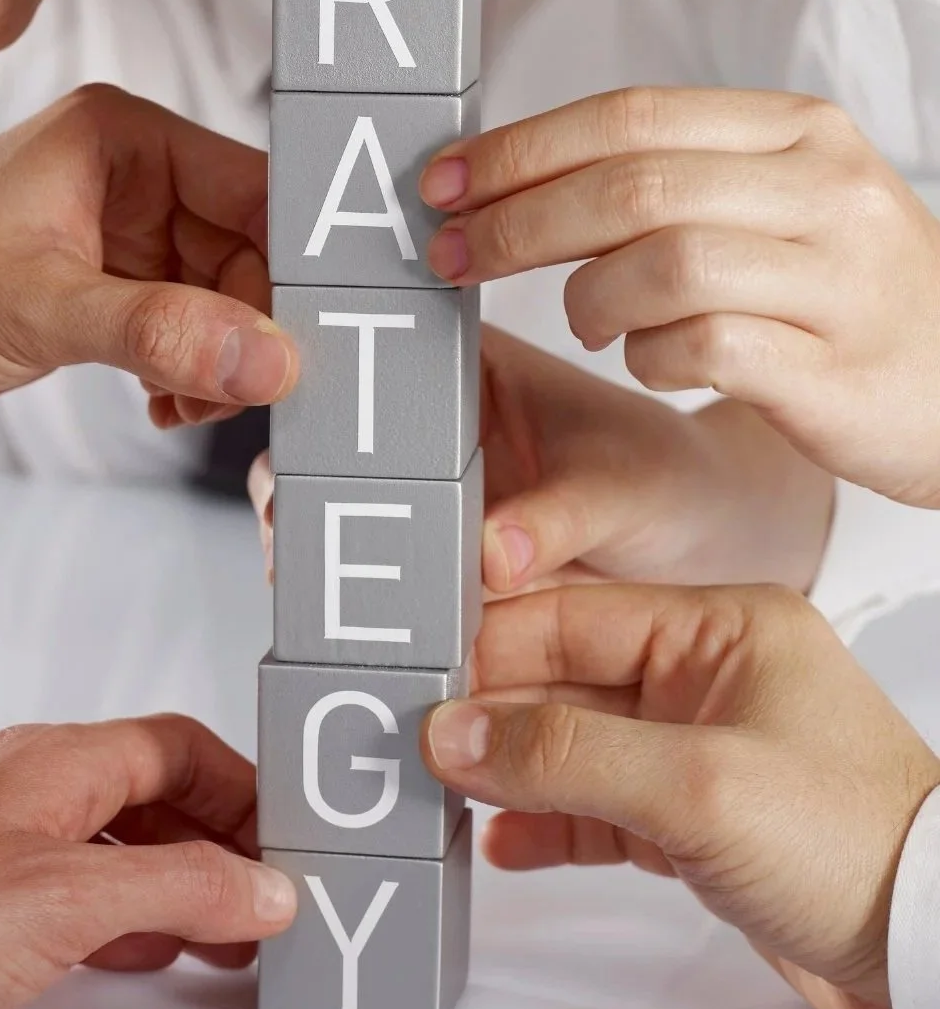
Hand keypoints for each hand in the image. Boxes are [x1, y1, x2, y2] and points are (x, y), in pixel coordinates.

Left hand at [0, 82, 297, 439]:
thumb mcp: (38, 308)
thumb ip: (158, 330)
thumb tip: (268, 356)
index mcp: (121, 139)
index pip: (251, 186)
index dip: (293, 256)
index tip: (322, 325)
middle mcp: (130, 179)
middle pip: (248, 250)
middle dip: (253, 325)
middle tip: (248, 388)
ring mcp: (121, 238)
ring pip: (223, 298)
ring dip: (221, 358)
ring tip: (189, 402)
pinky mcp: (107, 291)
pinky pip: (186, 328)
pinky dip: (189, 371)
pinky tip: (161, 401)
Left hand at [0, 713, 294, 1008]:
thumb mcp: (67, 902)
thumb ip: (177, 887)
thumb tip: (261, 884)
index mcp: (51, 759)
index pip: (177, 746)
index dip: (242, 790)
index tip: (288, 842)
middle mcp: (17, 780)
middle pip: (145, 788)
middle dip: (214, 841)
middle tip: (264, 896)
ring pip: (102, 835)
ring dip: (169, 877)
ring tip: (217, 930)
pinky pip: (59, 877)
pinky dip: (113, 907)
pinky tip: (126, 947)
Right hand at [247, 326, 832, 596]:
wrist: (713, 541)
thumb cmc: (673, 481)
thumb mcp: (623, 489)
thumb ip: (559, 516)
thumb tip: (493, 554)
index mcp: (469, 366)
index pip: (374, 364)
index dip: (329, 401)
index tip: (307, 450)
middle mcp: (433, 429)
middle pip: (336, 450)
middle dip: (307, 494)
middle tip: (294, 541)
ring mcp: (427, 501)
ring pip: (346, 523)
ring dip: (330, 561)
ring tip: (324, 602)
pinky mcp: (437, 568)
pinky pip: (385, 585)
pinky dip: (370, 613)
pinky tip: (361, 644)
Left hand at [422, 87, 939, 505]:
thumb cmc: (846, 292)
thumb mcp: (784, 200)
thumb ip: (674, 175)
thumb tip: (515, 176)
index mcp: (798, 130)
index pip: (630, 115)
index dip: (520, 148)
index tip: (443, 183)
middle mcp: (826, 189)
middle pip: (633, 185)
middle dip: (518, 222)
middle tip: (452, 256)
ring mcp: (839, 279)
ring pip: (664, 263)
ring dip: (589, 297)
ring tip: (586, 319)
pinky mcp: (838, 371)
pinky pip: (707, 348)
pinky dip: (653, 356)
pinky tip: (653, 358)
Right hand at [423, 582, 939, 1008]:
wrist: (931, 947)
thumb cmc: (857, 842)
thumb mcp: (696, 784)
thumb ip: (567, 753)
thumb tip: (458, 731)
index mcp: (723, 628)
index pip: (577, 616)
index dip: (493, 648)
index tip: (421, 681)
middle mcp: (709, 679)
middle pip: (568, 681)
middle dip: (492, 716)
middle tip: (411, 744)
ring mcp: (703, 748)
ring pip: (577, 747)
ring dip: (511, 774)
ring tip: (441, 798)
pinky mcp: (700, 819)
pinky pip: (602, 806)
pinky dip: (551, 824)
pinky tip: (504, 843)